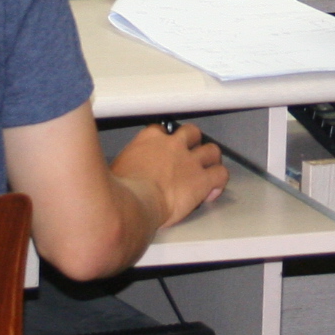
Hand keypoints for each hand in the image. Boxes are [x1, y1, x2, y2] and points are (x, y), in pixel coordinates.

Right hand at [110, 122, 226, 227]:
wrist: (134, 203)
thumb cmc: (120, 191)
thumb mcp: (114, 168)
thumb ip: (123, 164)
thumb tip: (116, 172)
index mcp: (149, 140)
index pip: (161, 130)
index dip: (165, 139)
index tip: (163, 147)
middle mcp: (173, 146)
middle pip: (191, 133)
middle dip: (193, 142)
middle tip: (190, 153)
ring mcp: (190, 162)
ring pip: (212, 150)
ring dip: (211, 159)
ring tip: (208, 167)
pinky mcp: (202, 180)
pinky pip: (220, 175)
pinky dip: (220, 181)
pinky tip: (213, 190)